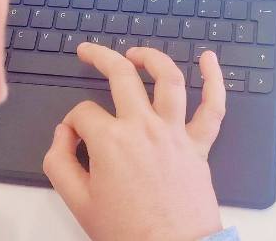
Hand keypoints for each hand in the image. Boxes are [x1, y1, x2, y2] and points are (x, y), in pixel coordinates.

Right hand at [43, 43, 227, 240]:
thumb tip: (63, 135)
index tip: (73, 139)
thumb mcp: (78, 202)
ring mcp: (175, 133)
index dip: (72, 123)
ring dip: (152, 57)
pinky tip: (208, 59)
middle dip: (100, 57)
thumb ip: (60, 163)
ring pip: (168, 79)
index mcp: (111, 141)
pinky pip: (213, 106)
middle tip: (88, 52)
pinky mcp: (199, 145)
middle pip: (121, 74)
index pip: (83, 112)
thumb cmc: (129, 232)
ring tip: (137, 53)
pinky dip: (214, 79)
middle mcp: (144, 127)